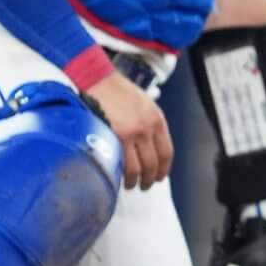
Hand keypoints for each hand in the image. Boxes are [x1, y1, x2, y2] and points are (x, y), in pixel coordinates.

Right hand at [87, 73, 171, 190]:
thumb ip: (149, 125)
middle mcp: (147, 128)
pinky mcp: (113, 137)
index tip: (160, 176)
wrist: (98, 80)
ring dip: (135, 181)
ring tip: (131, 184)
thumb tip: (150, 147)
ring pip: (137, 168)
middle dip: (150, 179)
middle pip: (153, 163)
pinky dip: (121, 174)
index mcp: (157, 120)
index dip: (163, 169)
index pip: (166, 152)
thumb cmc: (117, 91)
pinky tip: (118, 177)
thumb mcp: (145, 105)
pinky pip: (120, 163)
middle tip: (145, 185)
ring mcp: (131, 134)